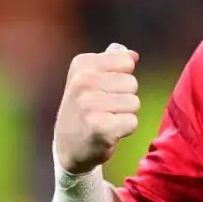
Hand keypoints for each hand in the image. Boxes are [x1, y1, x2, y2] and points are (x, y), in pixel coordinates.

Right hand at [54, 43, 140, 174]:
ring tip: (106, 119)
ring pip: (134, 103)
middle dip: (124, 98)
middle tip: (105, 109)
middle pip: (132, 83)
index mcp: (82, 64)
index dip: (122, 78)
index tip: (104, 89)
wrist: (68, 147)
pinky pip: (132, 122)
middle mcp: (83, 81)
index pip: (126, 61)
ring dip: (125, 114)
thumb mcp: (90, 79)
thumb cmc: (84, 109)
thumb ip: (111, 63)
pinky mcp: (100, 127)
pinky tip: (108, 132)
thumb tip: (133, 55)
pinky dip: (125, 129)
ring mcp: (90, 104)